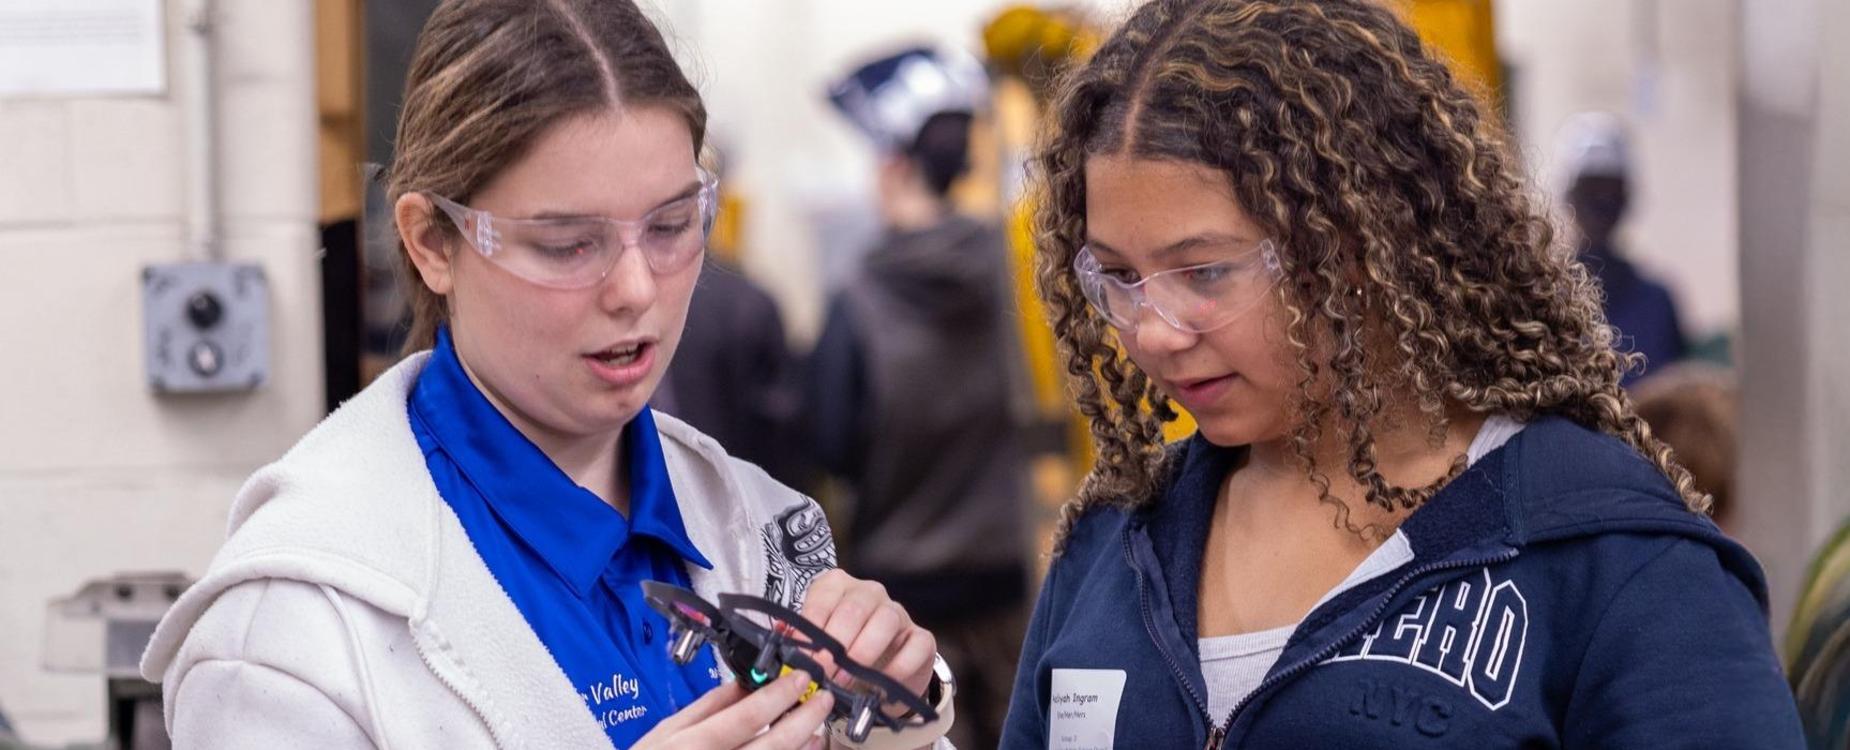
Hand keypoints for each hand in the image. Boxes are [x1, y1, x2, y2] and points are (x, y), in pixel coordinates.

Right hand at [632, 672, 832, 749]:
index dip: (779, 695)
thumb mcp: (664, 733)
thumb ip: (705, 707)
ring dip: (802, 747)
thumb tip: (742, 683)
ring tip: (816, 729)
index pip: (745, 716)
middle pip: (771, 745)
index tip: (800, 679)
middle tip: (822, 700)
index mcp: (690, 746)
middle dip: (804, 719)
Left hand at [800, 570, 936, 706]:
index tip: (804, 655)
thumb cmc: (841, 652)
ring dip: (862, 652)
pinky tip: (880, 686)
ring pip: (885, 620)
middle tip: (822, 672)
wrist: (880, 673)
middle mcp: (869, 593)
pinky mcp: (921, 636)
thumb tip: (780, 637)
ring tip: (845, 679)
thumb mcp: (817, 643)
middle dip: (835, 644)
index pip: (823, 598)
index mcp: (837, 587)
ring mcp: (897, 612)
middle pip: (854, 608)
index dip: (812, 627)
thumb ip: (799, 638)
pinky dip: (898, 668)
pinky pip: (915, 645)